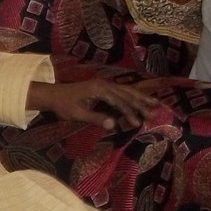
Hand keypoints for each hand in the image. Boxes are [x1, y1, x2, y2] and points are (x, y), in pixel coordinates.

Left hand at [27, 77, 165, 130]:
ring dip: (141, 98)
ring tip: (157, 104)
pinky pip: (122, 91)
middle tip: (155, 113)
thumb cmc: (63, 106)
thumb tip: (114, 125)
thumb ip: (96, 118)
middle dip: (141, 104)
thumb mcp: (78, 114)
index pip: (119, 102)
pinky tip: (142, 99)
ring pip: (127, 91)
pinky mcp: (104, 88)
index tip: (138, 123)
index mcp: (99, 89)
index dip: (129, 112)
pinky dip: (134, 96)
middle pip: (127, 94)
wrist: (53, 95)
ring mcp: (105, 85)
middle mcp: (104, 84)